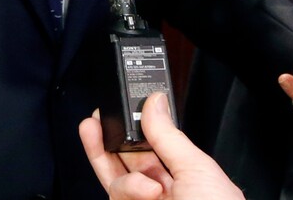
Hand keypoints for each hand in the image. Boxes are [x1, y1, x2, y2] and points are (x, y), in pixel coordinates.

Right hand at [79, 92, 244, 199]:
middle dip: (108, 139)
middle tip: (95, 121)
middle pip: (126, 159)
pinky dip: (126, 190)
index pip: (155, 143)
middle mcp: (165, 193)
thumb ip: (169, 136)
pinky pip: (114, 196)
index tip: (123, 105)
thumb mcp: (197, 170)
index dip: (136, 125)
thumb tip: (155, 101)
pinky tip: (144, 192)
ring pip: (116, 180)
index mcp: (188, 176)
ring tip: (149, 186)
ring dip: (125, 176)